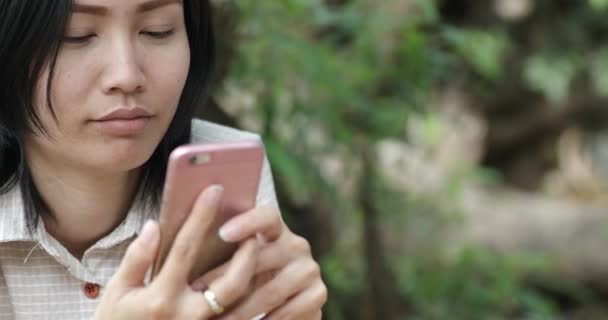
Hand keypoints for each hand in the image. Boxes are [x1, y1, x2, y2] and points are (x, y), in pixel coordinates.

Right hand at [94, 186, 258, 319]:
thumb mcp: (117, 292)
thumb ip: (136, 258)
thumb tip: (154, 226)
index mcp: (160, 298)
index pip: (186, 248)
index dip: (201, 216)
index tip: (215, 191)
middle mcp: (186, 316)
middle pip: (231, 281)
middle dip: (247, 254)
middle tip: (254, 231)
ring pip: (242, 302)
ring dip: (252, 275)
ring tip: (256, 250)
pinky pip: (236, 316)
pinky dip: (247, 297)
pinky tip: (250, 278)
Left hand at [205, 206, 327, 319]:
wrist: (282, 306)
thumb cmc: (243, 281)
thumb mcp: (234, 264)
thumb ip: (217, 250)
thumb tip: (171, 239)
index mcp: (276, 229)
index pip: (267, 217)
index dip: (248, 222)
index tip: (222, 233)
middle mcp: (296, 245)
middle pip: (262, 259)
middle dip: (227, 280)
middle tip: (200, 294)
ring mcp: (310, 269)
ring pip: (270, 291)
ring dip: (241, 309)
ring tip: (218, 319)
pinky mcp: (318, 294)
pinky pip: (287, 312)